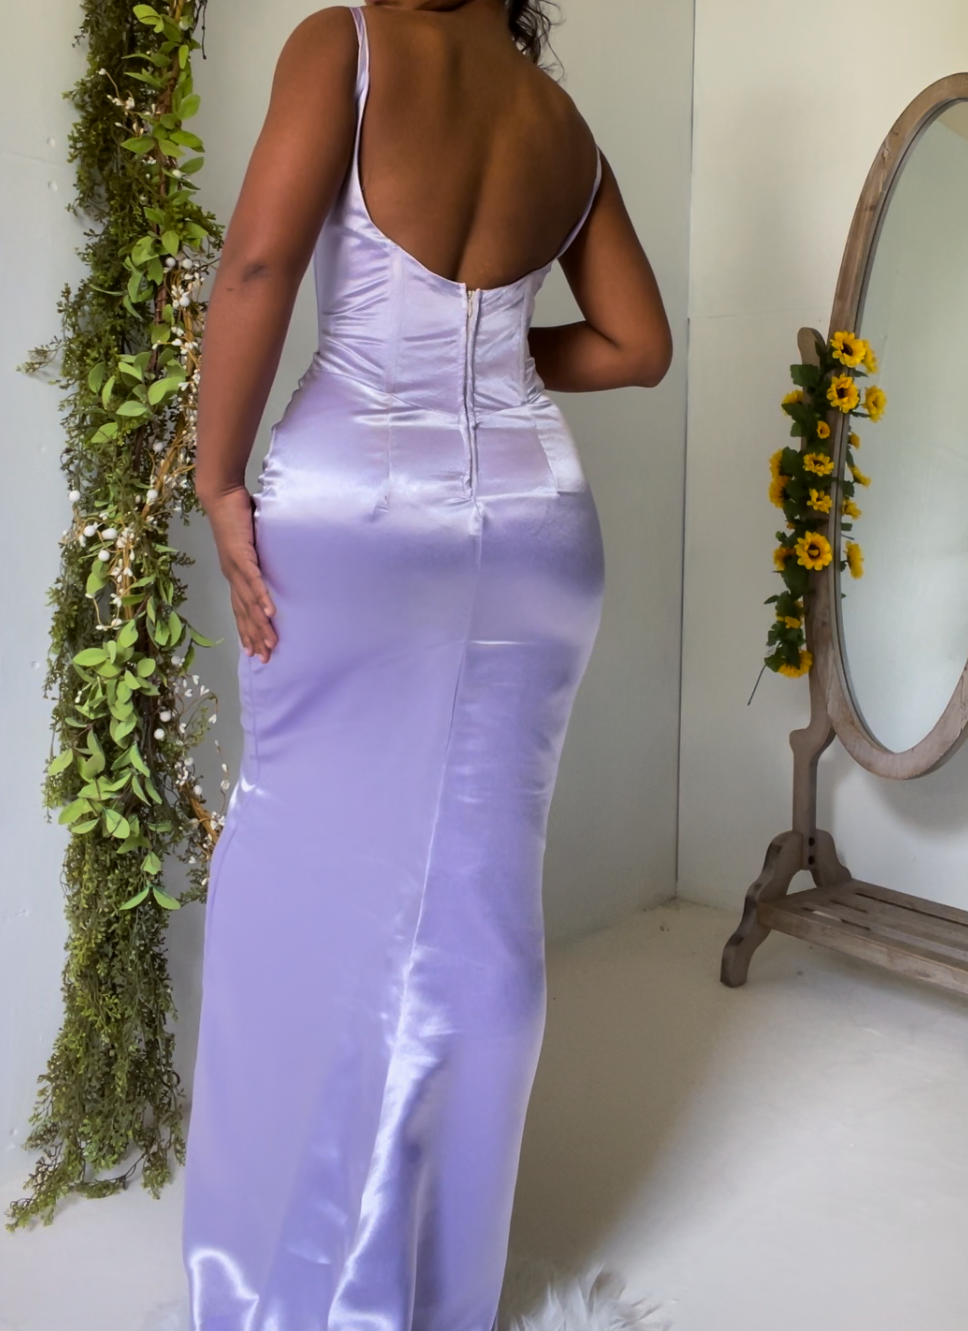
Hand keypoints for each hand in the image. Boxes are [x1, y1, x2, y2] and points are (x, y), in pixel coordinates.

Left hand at [201, 485, 277, 662]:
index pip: (241, 609)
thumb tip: (273, 562)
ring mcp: (236, 567)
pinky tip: (269, 612)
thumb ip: (259, 555)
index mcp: (234, 575)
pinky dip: (261, 598)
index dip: (247, 630)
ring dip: (260, 624)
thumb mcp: (251, 542)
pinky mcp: (242, 555)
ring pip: (249, 602)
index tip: (254, 651)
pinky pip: (254, 581)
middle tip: (265, 658)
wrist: (222, 496)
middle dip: (254, 637)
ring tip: (271, 642)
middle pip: (244, 613)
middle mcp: (233, 576)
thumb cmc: (237, 516)